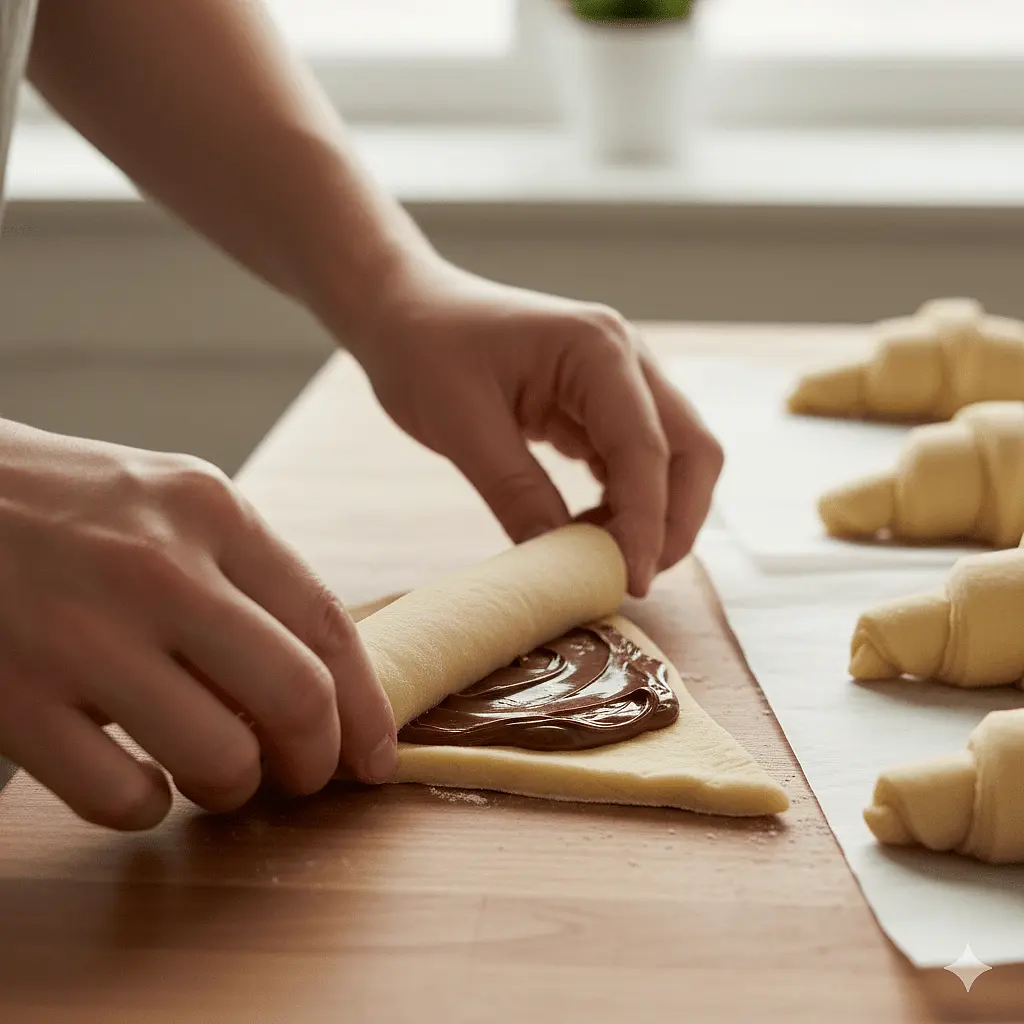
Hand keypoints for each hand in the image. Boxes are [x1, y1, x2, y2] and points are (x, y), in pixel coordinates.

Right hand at [0, 423, 395, 829]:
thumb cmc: (65, 506)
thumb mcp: (169, 502)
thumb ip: (246, 577)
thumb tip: (323, 685)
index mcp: (211, 512)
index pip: (328, 624)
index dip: (368, 706)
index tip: (377, 757)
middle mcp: (159, 568)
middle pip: (295, 697)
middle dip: (318, 760)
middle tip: (307, 779)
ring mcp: (82, 634)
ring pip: (219, 758)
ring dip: (235, 788)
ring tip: (219, 775)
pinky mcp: (13, 697)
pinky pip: (121, 797)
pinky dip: (148, 808)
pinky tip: (141, 783)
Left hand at [347, 260, 723, 595]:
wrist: (403, 312)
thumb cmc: (423, 351)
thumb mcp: (461, 426)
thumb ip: (517, 493)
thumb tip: (562, 566)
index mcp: (597, 348)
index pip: (646, 448)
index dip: (646, 523)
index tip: (630, 582)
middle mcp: (625, 358)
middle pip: (690, 451)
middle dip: (673, 522)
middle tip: (629, 577)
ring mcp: (619, 379)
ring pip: (672, 459)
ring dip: (652, 515)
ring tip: (596, 558)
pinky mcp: (601, 403)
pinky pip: (634, 461)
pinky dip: (624, 503)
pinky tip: (585, 531)